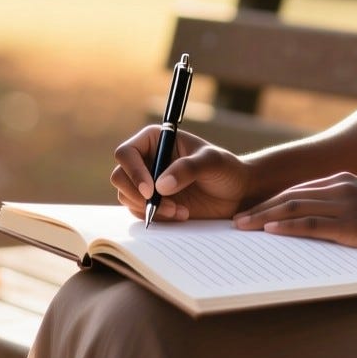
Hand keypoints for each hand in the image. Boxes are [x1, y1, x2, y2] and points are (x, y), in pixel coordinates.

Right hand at [112, 127, 248, 222]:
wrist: (237, 193)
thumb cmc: (226, 169)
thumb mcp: (212, 163)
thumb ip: (188, 169)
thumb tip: (160, 185)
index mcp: (156, 140)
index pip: (126, 153)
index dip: (133, 171)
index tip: (150, 189)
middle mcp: (147, 160)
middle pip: (120, 177)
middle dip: (137, 195)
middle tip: (162, 204)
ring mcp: (148, 182)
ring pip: (127, 197)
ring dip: (150, 208)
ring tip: (180, 210)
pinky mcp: (153, 203)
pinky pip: (138, 212)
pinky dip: (156, 217)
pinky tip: (181, 214)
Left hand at [234, 173, 356, 256]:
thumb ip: (340, 207)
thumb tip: (311, 223)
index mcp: (343, 179)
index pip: (297, 189)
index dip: (271, 201)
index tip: (251, 212)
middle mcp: (340, 187)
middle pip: (289, 196)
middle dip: (259, 209)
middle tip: (236, 222)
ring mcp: (345, 205)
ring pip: (293, 208)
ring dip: (264, 218)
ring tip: (243, 228)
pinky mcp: (350, 225)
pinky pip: (310, 224)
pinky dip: (286, 227)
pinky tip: (270, 231)